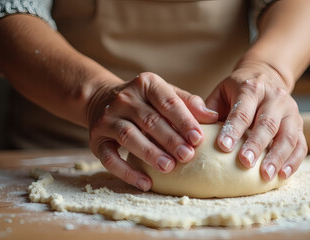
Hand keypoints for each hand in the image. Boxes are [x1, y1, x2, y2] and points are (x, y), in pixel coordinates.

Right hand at [87, 72, 217, 190]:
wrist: (101, 99)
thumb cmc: (144, 101)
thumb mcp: (165, 93)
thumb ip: (188, 103)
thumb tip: (214, 117)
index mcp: (146, 84)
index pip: (167, 102)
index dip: (184, 120)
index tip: (199, 138)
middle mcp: (124, 98)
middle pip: (149, 120)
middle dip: (170, 139)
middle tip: (188, 156)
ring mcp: (107, 118)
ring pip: (128, 136)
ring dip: (150, 153)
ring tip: (169, 167)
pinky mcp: (96, 138)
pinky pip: (109, 158)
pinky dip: (126, 172)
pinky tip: (145, 183)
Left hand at [206, 60, 306, 180]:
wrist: (266, 76)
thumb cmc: (236, 91)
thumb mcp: (221, 92)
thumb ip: (208, 110)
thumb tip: (196, 132)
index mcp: (251, 89)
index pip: (242, 111)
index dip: (233, 130)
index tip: (223, 147)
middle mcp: (274, 98)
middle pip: (267, 123)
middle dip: (256, 145)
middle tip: (245, 163)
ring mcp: (290, 111)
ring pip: (288, 135)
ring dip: (277, 157)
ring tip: (266, 175)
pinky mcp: (300, 124)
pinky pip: (301, 144)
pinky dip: (293, 161)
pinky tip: (282, 175)